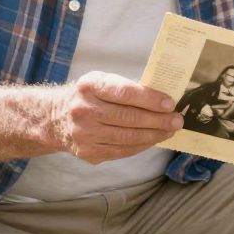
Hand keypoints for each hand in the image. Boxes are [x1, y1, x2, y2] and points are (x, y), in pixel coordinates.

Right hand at [49, 73, 181, 164]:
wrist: (56, 118)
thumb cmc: (89, 96)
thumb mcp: (101, 81)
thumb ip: (126, 88)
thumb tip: (162, 100)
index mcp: (90, 86)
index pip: (124, 93)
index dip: (149, 99)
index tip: (170, 103)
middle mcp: (84, 110)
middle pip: (129, 118)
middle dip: (158, 120)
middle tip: (177, 120)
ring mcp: (85, 134)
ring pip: (127, 137)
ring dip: (154, 135)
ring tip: (169, 131)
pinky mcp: (88, 152)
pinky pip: (122, 151)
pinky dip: (141, 146)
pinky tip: (153, 140)